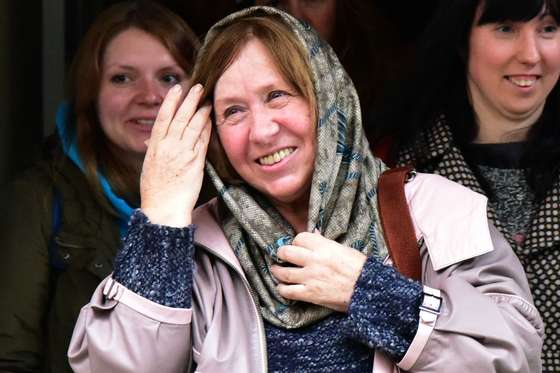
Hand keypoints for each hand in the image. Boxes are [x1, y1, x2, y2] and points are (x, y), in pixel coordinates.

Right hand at [140, 84, 211, 226]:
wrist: (163, 209)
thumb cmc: (155, 191)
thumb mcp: (149, 166)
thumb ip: (153, 150)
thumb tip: (152, 140)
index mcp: (155, 147)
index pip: (163, 118)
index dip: (171, 102)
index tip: (177, 89)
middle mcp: (168, 147)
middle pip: (180, 118)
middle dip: (189, 100)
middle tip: (198, 87)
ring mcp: (182, 154)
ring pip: (193, 127)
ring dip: (201, 112)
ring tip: (207, 101)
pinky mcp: (195, 163)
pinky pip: (202, 142)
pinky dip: (206, 130)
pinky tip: (211, 122)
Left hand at [271, 232, 366, 311]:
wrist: (367, 290)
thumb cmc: (359, 269)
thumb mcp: (344, 249)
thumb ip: (326, 243)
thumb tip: (314, 236)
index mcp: (323, 247)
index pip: (300, 238)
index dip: (296, 242)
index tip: (297, 246)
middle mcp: (313, 260)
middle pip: (286, 252)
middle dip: (281, 253)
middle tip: (281, 255)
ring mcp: (310, 278)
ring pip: (283, 272)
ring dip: (277, 271)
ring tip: (276, 270)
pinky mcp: (310, 294)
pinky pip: (288, 292)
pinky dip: (282, 289)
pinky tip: (282, 287)